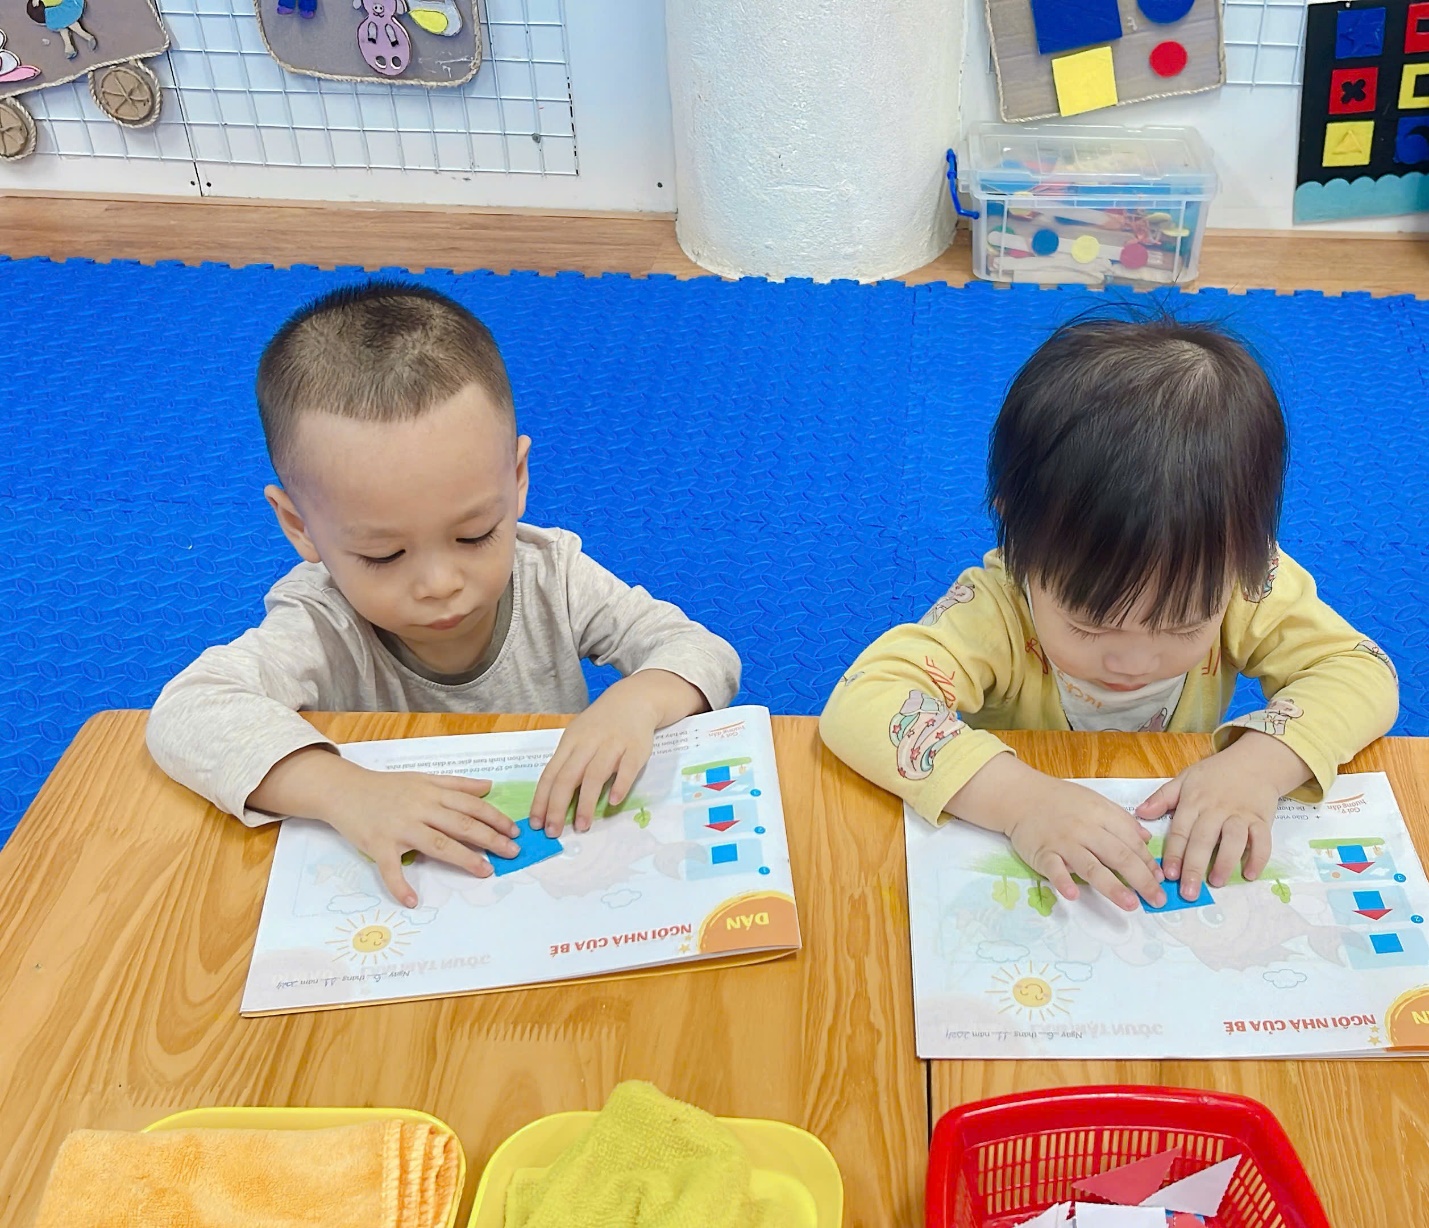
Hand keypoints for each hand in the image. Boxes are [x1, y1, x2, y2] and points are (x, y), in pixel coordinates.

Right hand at [323, 766, 520, 906]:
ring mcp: (399, 827)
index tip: (513, 831)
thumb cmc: (386, 786)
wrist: (343, 790)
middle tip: (512, 852)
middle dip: (490, 839)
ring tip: (485, 870)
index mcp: (432, 792)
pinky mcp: (378, 844)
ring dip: (463, 858)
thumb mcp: (423, 778)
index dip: (494, 818)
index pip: (470, 805)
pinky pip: (390, 868)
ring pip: (437, 844)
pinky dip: (400, 885)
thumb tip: (489, 787)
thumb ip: (456, 784)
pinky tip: (413, 900)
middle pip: (461, 825)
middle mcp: (419, 808)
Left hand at [529, 670, 707, 836]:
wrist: (634, 699)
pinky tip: (612, 803)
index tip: (535, 822)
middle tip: (553, 832)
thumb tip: (550, 799)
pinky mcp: (635, 748)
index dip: (541, 799)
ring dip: (586, 803)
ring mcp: (613, 744)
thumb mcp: (578, 737)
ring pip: (594, 775)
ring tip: (582, 826)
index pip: (551, 773)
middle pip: (568, 777)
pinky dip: (619, 786)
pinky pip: (626, 769)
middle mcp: (589, 743)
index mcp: (571, 741)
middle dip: (557, 806)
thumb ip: (568, 763)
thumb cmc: (601, 724)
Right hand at [947, 755, 1164, 911]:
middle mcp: (1086, 830)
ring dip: (1112, 886)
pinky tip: (1073, 894)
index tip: (1160, 880)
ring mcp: (1064, 843)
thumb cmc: (1061, 800)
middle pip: (1119, 856)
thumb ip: (1121, 820)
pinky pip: (1054, 869)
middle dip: (1142, 879)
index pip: (1131, 841)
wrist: (1021, 796)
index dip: (1148, 862)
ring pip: (1091, 866)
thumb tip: (1146, 839)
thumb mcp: (1096, 801)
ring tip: (1131, 904)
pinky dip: (1063, 881)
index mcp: (1102, 816)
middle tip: (1157, 900)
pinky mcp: (1042, 853)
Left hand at [1136, 732, 1306, 900]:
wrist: (1255, 761)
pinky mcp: (1261, 819)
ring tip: (1216, 882)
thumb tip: (1140, 813)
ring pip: (1233, 840)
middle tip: (1188, 891)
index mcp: (1194, 801)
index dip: (1174, 853)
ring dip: (1224, 862)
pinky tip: (1250, 874)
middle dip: (1194, 866)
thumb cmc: (1215, 774)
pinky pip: (1262, 840)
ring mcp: (1240, 814)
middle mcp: (1216, 809)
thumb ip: (1163, 798)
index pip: (1180, 830)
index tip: (1168, 875)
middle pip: (1203, 839)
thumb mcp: (1185, 779)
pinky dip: (1258, 857)